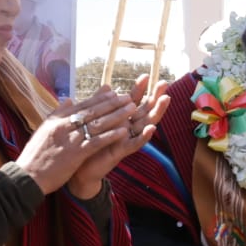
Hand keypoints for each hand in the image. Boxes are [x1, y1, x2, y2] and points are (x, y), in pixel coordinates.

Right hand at [17, 89, 134, 195]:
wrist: (28, 176)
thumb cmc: (36, 155)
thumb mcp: (44, 130)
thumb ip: (58, 114)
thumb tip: (69, 99)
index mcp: (56, 120)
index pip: (81, 105)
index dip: (99, 98)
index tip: (113, 92)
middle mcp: (63, 126)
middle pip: (92, 111)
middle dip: (112, 103)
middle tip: (128, 97)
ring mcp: (69, 139)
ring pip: (97, 123)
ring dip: (116, 115)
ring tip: (131, 109)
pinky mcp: (75, 154)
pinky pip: (96, 141)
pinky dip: (110, 135)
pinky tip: (123, 131)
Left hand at [67, 78, 169, 199]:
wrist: (80, 169)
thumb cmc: (88, 144)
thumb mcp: (95, 121)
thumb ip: (102, 104)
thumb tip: (107, 86)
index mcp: (120, 120)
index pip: (133, 101)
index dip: (139, 89)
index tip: (146, 75)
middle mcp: (127, 128)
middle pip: (145, 110)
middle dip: (155, 97)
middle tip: (164, 83)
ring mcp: (126, 140)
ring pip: (146, 124)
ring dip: (156, 112)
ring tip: (165, 100)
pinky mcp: (121, 152)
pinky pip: (135, 144)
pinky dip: (144, 137)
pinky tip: (152, 129)